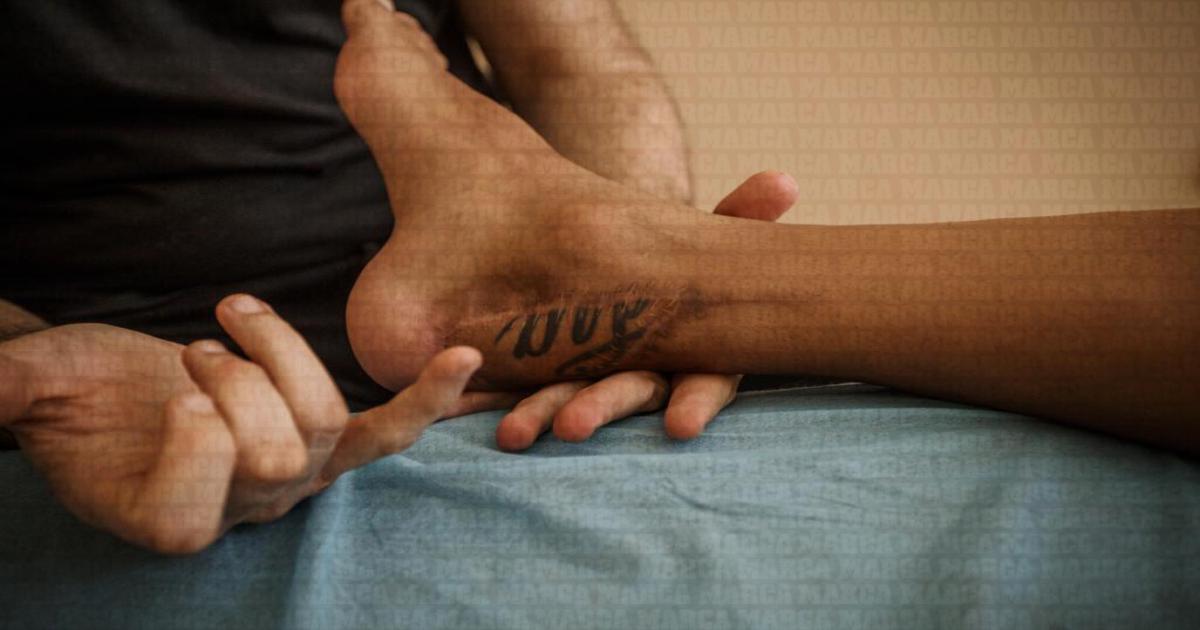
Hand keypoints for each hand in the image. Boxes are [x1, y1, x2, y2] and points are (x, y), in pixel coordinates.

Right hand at [0, 295, 479, 552]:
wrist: (118, 385)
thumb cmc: (73, 392)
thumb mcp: (34, 386)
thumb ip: (13, 391)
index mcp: (163, 522)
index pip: (196, 502)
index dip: (191, 431)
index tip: (170, 388)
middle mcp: (240, 512)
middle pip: (272, 454)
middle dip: (236, 382)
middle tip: (193, 350)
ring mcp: (293, 479)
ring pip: (324, 422)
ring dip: (283, 353)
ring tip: (234, 318)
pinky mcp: (325, 440)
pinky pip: (388, 431)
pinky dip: (427, 398)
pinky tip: (463, 358)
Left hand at [446, 171, 799, 449]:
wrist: (602, 253)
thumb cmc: (666, 254)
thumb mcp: (702, 233)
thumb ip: (741, 215)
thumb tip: (786, 181)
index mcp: (689, 351)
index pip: (700, 382)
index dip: (695, 404)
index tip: (681, 426)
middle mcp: (639, 374)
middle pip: (622, 397)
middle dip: (599, 411)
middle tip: (571, 426)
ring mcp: (587, 378)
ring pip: (563, 400)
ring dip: (538, 414)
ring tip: (511, 433)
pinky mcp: (536, 373)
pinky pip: (511, 388)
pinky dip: (485, 399)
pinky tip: (459, 411)